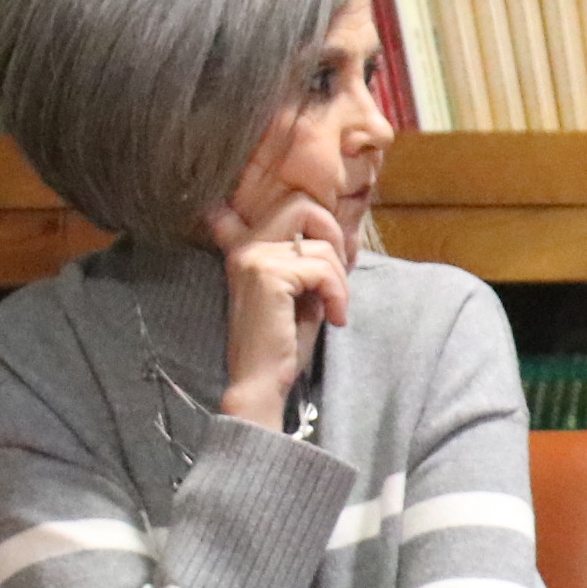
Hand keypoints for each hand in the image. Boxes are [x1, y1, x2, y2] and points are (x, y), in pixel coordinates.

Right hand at [201, 193, 352, 426]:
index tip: (328, 258)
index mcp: (248, 247)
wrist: (262, 382)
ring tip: (335, 310)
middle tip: (338, 279)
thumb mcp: (301, 292)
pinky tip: (334, 318)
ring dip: (340, 280)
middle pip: (305, 207)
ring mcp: (254, 257)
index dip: (319, 221)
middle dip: (334, 238)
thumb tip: (339, 234)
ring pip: (322, 246)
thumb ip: (310, 260)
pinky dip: (338, 294)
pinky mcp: (268, 274)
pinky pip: (323, 270)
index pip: (285, 205)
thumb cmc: (284, 342)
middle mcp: (246, 246)